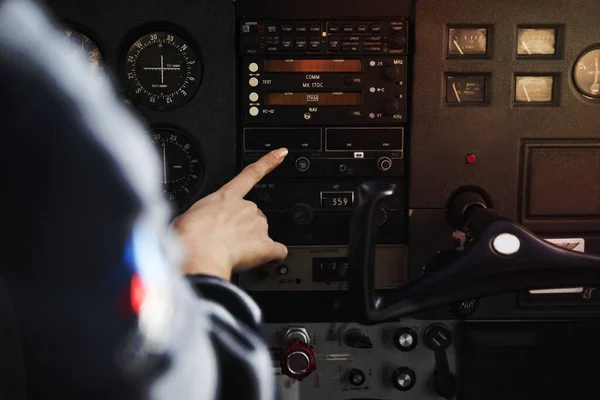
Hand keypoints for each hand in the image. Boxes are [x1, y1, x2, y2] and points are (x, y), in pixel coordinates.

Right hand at [172, 148, 288, 280]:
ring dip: (252, 244)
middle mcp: (246, 207)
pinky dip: (271, 258)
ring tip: (231, 255)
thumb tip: (195, 229)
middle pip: (253, 215)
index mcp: (225, 196)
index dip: (269, 162)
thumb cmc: (187, 236)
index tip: (281, 153)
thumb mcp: (184, 218)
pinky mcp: (265, 245)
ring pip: (262, 234)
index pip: (251, 174)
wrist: (197, 252)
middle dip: (243, 229)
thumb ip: (199, 218)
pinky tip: (262, 263)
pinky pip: (276, 252)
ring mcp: (258, 225)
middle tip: (226, 243)